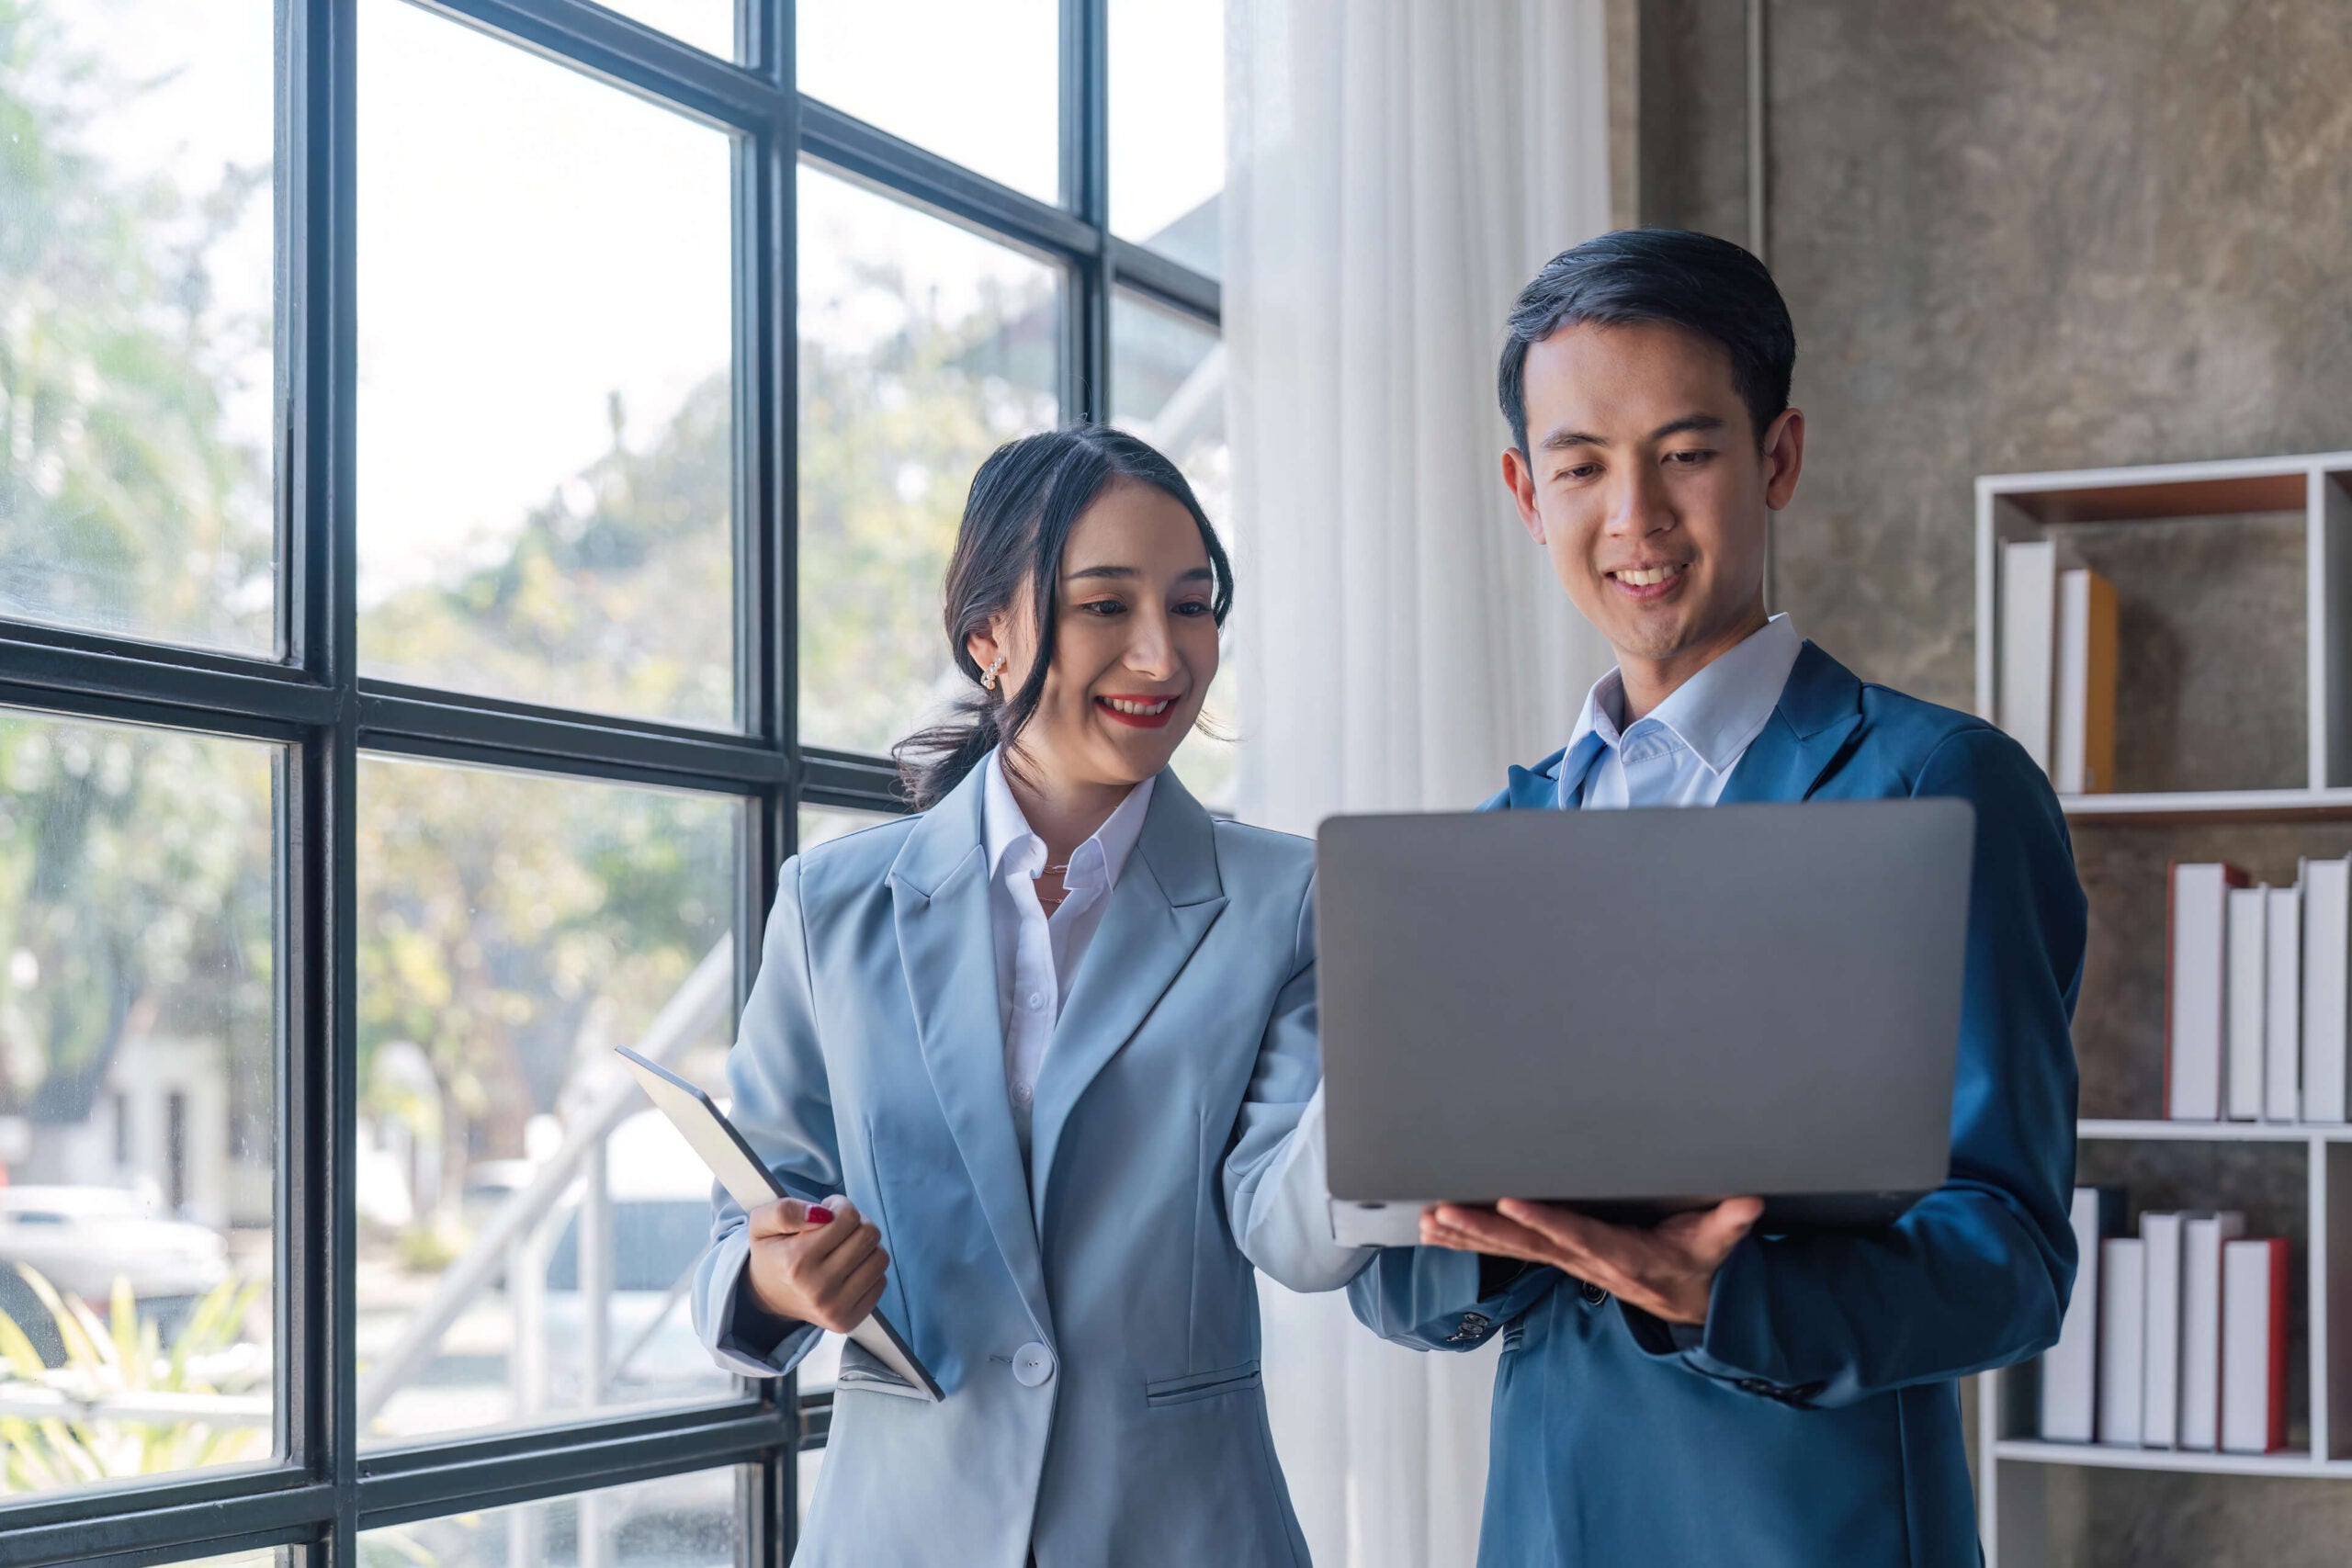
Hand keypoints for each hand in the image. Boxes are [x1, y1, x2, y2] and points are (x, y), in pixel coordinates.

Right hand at [746, 1195, 888, 1333]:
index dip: (839, 1207)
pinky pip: (881, 1282)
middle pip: (869, 1234)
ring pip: (880, 1257)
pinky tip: (849, 1270)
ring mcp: (834, 1308)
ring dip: (866, 1247)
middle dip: (856, 1223)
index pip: (847, 1216)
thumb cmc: (772, 1255)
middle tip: (838, 1229)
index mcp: (796, 1261)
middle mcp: (817, 1288)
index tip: (826, 1214)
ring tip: (845, 1248)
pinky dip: (868, 1270)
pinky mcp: (848, 1321)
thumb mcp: (761, 1224)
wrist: (769, 1297)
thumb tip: (821, 1214)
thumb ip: (784, 1211)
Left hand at [1421, 1196, 1762, 1326]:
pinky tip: (1438, 1234)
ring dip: (1466, 1236)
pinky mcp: (1558, 1259)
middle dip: (1483, 1228)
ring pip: (1511, 1248)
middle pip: (1528, 1243)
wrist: (1689, 1300)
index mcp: (1621, 1253)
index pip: (1577, 1234)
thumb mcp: (1718, 1243)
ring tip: (1428, 1221)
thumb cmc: (1698, 1262)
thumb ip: (1729, 1221)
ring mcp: (1568, 1262)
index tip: (1511, 1202)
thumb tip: (1748, 1203)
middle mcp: (1586, 1261)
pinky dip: (1471, 1242)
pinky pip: (1509, 1252)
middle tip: (1444, 1211)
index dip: (1544, 1219)